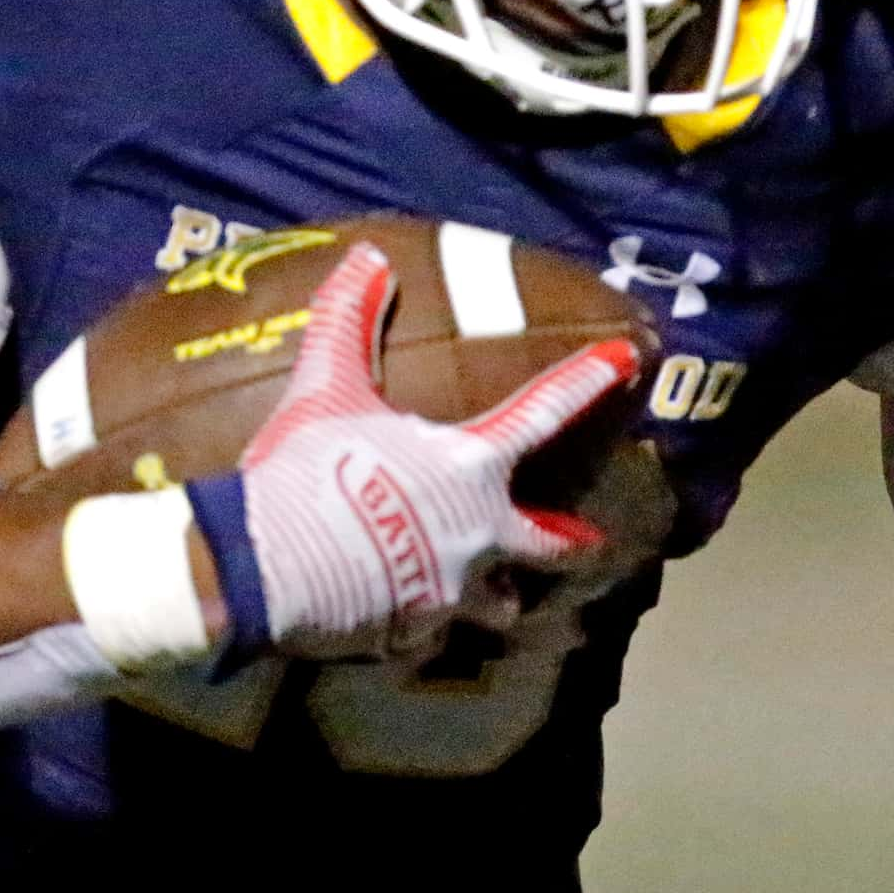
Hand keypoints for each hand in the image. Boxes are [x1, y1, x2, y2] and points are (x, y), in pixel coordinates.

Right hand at [231, 241, 635, 658]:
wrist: (263, 567)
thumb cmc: (306, 470)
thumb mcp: (325, 386)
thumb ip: (349, 321)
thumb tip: (370, 256)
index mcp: (469, 467)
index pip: (542, 411)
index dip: (588, 380)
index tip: (630, 360)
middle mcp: (479, 534)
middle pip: (550, 545)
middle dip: (574, 543)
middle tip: (591, 542)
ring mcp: (450, 594)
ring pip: (497, 604)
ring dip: (499, 598)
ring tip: (498, 600)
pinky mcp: (411, 636)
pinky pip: (428, 636)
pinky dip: (421, 627)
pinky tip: (404, 622)